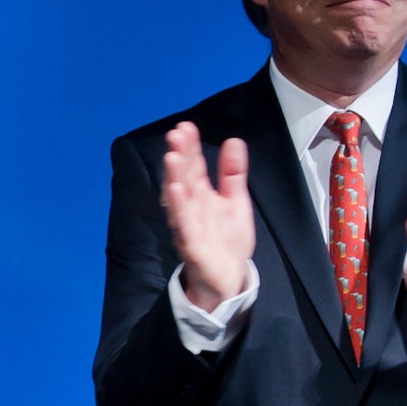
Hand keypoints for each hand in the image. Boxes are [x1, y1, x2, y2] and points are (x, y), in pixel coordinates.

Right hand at [160, 118, 256, 313]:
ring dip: (174, 179)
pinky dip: (180, 210)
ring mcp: (189, 226)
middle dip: (179, 157)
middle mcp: (190, 208)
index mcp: (201, 195)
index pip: (193, 167)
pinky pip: (184, 227)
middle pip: (183, 178)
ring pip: (179, 201)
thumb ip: (233, 173)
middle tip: (176, 134)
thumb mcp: (235, 201)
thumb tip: (234, 140)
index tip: (185, 127)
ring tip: (171, 157)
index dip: (190, 148)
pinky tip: (177, 192)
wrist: (227, 278)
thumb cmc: (226, 239)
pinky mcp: (192, 246)